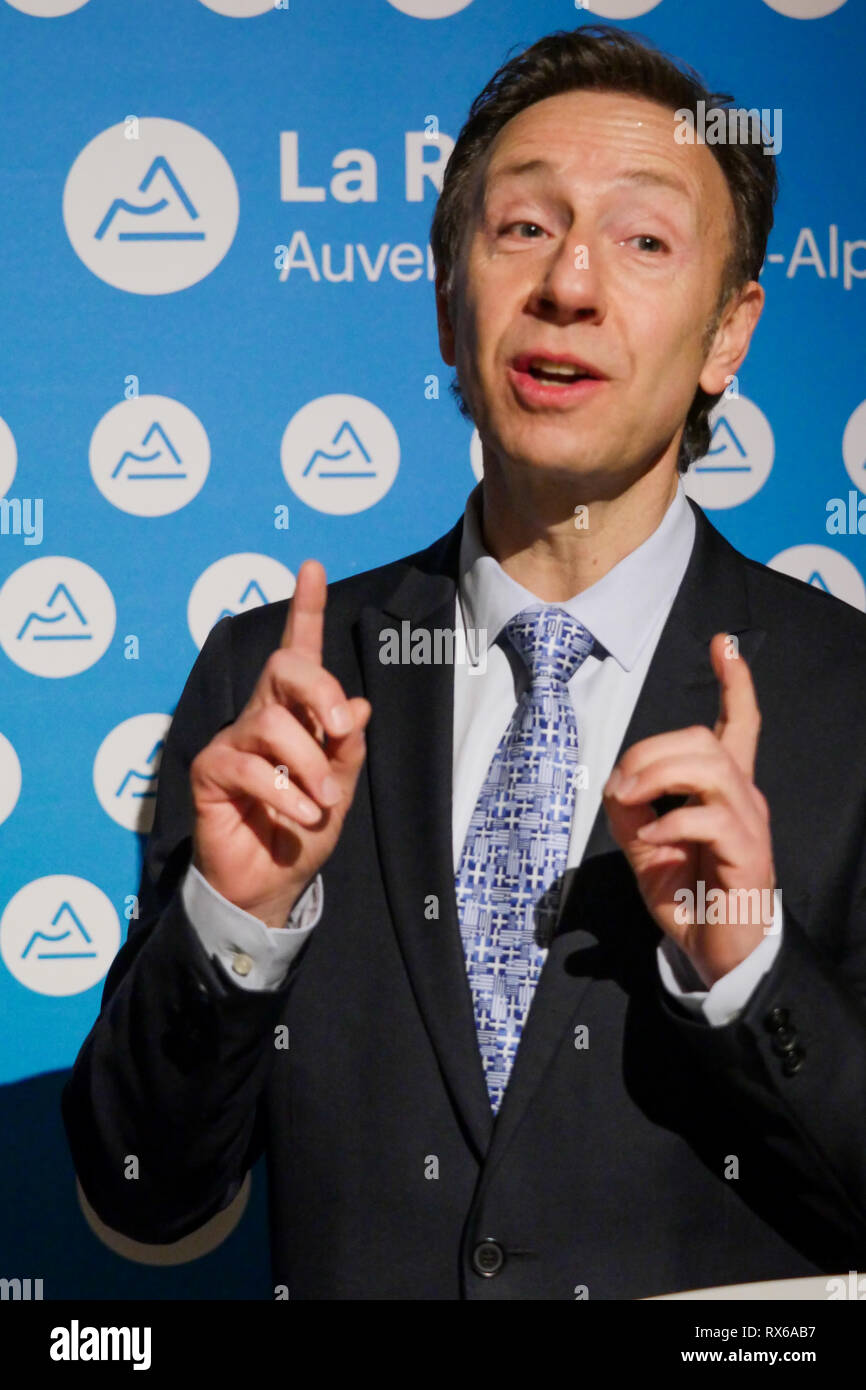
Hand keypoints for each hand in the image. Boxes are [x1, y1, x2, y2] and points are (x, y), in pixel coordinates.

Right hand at [190, 559, 370, 928]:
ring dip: (310, 766)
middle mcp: (262, 716)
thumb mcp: (341, 790)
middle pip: (283, 666)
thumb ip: (348, 749)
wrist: (271, 884)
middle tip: (342, 727)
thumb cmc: (305, 830)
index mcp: (297, 713)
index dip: (306, 608)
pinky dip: (285, 794)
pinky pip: (249, 767)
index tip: (313, 566)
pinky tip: (300, 817)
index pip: (300, 651)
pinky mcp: (210, 771)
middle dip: (318, 689)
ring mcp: (233, 740)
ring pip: (273, 725)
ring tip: (323, 803)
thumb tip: (357, 706)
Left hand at [602, 632, 775, 986]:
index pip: (738, 724)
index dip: (733, 683)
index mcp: (723, 788)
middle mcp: (743, 797)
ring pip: (710, 766)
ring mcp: (748, 823)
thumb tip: (618, 783)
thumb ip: (630, 808)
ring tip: (631, 803)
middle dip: (651, 749)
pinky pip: (710, 818)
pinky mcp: (748, 855)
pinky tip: (655, 841)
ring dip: (658, 776)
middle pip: (704, 739)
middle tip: (621, 788)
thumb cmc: (687, 894)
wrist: (714, 951)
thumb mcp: (644, 844)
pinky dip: (672, 822)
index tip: (723, 645)